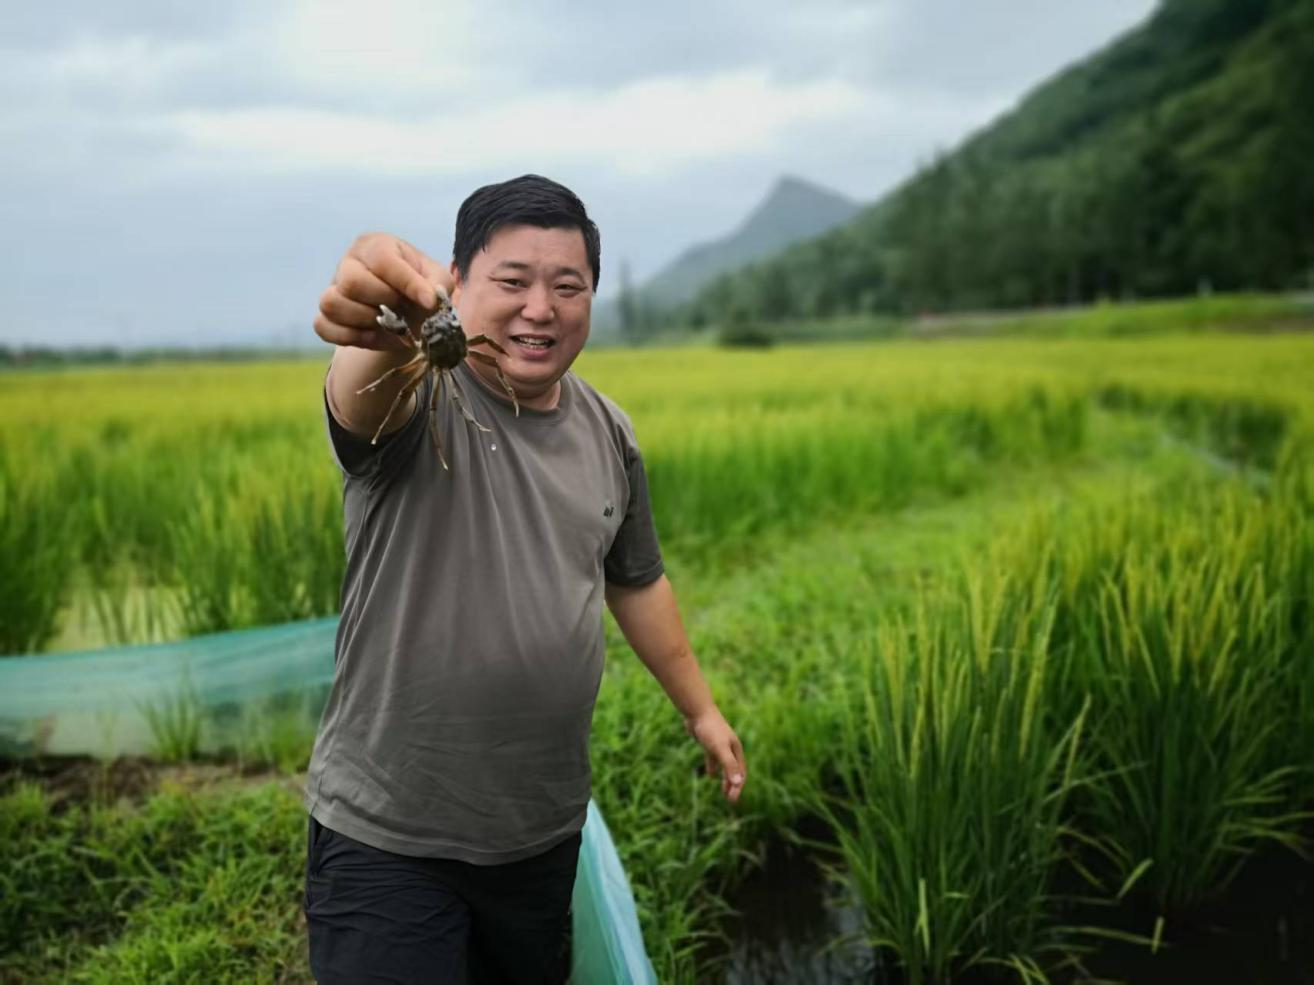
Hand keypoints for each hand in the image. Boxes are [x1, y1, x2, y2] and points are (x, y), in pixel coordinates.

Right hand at [314, 233, 453, 349]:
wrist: (406, 312)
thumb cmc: (420, 288)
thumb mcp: (437, 281)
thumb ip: (438, 285)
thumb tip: (429, 299)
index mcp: (376, 246)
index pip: (383, 260)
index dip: (407, 283)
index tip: (429, 302)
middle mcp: (349, 262)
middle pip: (351, 282)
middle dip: (383, 302)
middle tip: (402, 309)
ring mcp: (333, 288)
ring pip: (331, 303)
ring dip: (365, 321)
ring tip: (387, 324)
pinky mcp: (326, 315)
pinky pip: (323, 326)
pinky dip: (350, 336)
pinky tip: (372, 335)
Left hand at [684, 708, 746, 802]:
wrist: (698, 711)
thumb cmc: (710, 729)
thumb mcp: (720, 749)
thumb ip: (728, 765)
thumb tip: (737, 783)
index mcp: (736, 750)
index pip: (740, 773)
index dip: (737, 787)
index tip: (732, 799)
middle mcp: (730, 748)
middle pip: (734, 770)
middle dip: (733, 785)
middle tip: (730, 800)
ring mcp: (720, 745)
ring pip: (725, 766)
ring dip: (725, 779)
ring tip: (723, 791)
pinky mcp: (709, 743)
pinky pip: (713, 759)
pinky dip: (713, 768)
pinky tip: (710, 775)